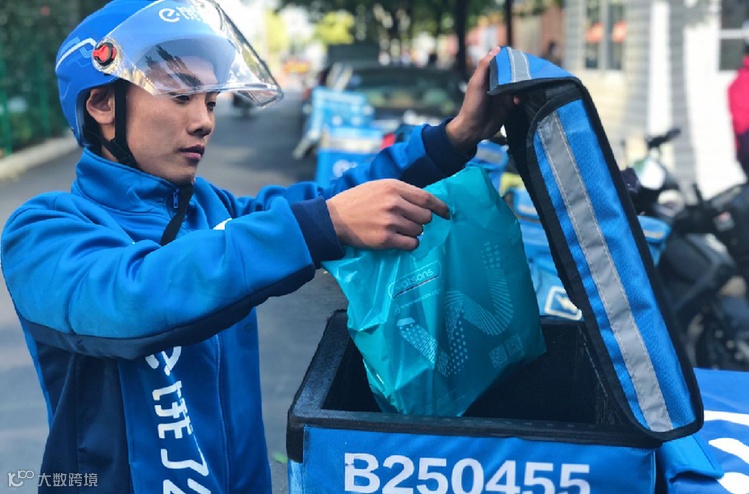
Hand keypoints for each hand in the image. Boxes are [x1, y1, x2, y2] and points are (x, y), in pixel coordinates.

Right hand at [326, 179, 448, 250]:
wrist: (333, 218)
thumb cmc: (356, 201)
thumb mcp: (378, 186)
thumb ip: (401, 192)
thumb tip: (426, 202)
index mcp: (394, 187)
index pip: (427, 198)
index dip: (441, 207)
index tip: (446, 214)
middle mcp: (394, 203)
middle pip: (425, 216)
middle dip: (422, 221)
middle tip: (412, 223)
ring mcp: (390, 222)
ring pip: (419, 231)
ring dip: (414, 233)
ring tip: (399, 230)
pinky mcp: (385, 239)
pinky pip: (411, 244)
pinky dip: (410, 244)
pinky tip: (401, 241)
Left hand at [446, 46, 519, 153]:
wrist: (473, 129)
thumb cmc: (472, 105)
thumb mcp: (477, 83)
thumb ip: (485, 66)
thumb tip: (497, 48)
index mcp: (489, 75)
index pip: (503, 62)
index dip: (512, 59)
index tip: (522, 57)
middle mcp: (497, 83)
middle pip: (513, 73)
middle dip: (521, 73)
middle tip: (529, 72)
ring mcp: (504, 94)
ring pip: (519, 85)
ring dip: (523, 85)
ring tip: (525, 87)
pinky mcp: (509, 105)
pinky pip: (520, 98)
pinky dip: (522, 97)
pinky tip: (518, 100)